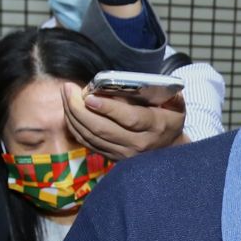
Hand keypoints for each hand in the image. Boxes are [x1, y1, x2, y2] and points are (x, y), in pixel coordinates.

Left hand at [64, 83, 185, 159]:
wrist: (170, 149)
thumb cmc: (170, 120)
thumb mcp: (175, 104)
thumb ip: (163, 92)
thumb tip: (141, 82)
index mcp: (155, 126)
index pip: (129, 118)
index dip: (108, 108)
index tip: (89, 96)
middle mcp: (138, 143)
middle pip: (102, 129)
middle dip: (80, 109)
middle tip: (68, 89)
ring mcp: (123, 154)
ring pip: (91, 136)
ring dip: (74, 116)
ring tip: (66, 95)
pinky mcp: (112, 158)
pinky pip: (88, 143)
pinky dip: (75, 127)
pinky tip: (70, 111)